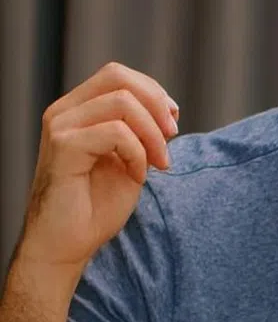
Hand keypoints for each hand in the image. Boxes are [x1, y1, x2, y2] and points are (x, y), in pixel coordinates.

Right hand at [18, 61, 179, 271]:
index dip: (153, 93)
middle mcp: (64, 111)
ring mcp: (60, 126)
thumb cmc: (94, 207)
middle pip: (118, 77)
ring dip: (152, 134)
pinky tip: (136, 176)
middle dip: (156, 104)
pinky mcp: (63, 146)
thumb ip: (143, 131)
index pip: (118, 75)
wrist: (66, 246)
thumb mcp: (130, 160)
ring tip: (158, 164)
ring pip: (122, 102)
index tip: (172, 125)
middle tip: (172, 137)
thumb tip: (168, 108)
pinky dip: (137, 153)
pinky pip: (116, 133)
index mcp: (77, 110)